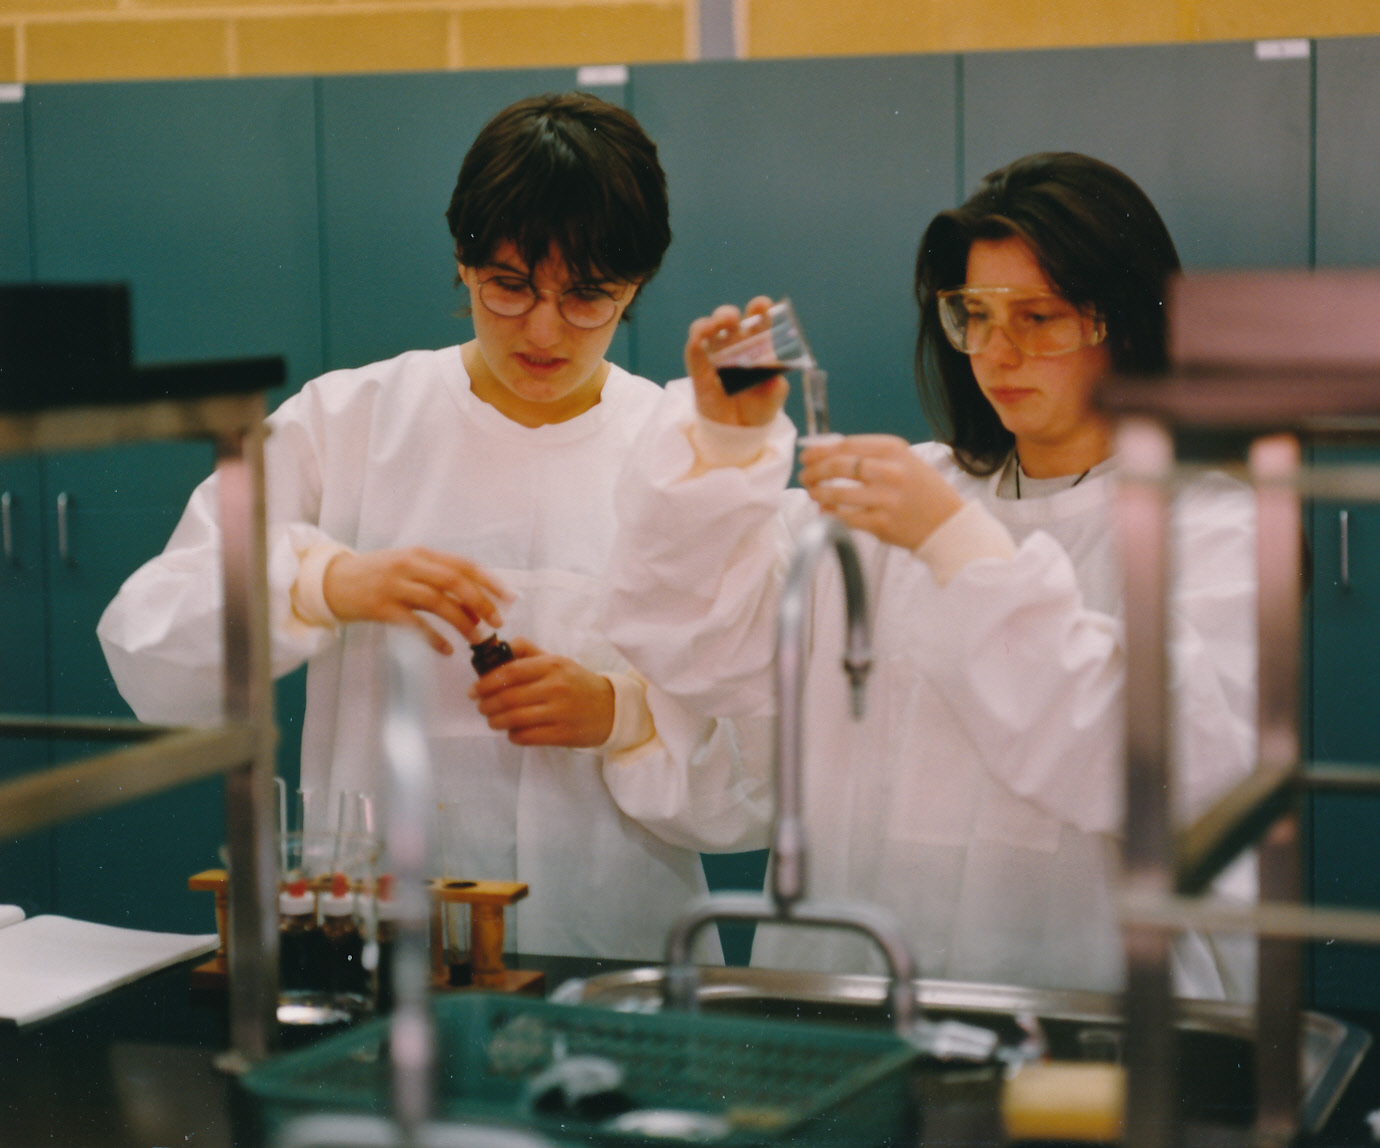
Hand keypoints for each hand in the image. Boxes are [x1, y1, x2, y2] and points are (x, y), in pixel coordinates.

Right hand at [322, 547, 510, 654]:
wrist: (330, 580)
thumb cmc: (376, 575)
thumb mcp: (407, 566)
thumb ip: (437, 577)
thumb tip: (474, 600)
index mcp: (421, 554)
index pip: (463, 565)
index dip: (489, 581)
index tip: (509, 598)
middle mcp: (410, 565)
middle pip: (454, 582)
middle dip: (480, 602)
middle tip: (497, 623)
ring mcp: (394, 585)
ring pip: (437, 602)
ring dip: (462, 622)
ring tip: (477, 640)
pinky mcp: (380, 607)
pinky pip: (414, 624)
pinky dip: (434, 638)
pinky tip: (447, 649)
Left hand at [467, 637, 614, 747]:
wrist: (610, 708)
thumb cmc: (576, 682)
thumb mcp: (556, 661)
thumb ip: (527, 652)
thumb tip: (498, 646)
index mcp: (552, 665)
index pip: (510, 671)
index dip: (486, 682)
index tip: (474, 689)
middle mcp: (555, 687)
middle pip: (509, 697)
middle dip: (487, 705)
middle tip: (481, 707)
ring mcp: (560, 712)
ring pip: (515, 719)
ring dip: (496, 721)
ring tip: (493, 720)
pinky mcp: (562, 734)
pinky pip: (527, 737)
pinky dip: (513, 736)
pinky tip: (512, 732)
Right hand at [684, 297, 790, 426]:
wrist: (739, 433)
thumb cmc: (759, 408)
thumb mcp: (773, 398)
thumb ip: (775, 386)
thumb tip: (774, 376)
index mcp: (757, 346)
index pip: (758, 321)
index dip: (759, 309)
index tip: (762, 305)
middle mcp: (734, 345)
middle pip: (729, 321)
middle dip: (729, 314)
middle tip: (734, 318)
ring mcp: (715, 356)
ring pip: (708, 330)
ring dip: (711, 322)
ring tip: (717, 324)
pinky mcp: (699, 370)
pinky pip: (694, 351)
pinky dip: (696, 340)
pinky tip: (700, 337)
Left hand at [798, 434, 964, 549]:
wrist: (948, 523)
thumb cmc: (921, 490)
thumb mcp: (903, 461)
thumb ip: (870, 455)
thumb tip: (825, 451)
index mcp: (893, 449)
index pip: (845, 445)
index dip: (819, 450)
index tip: (807, 455)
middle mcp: (890, 471)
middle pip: (838, 466)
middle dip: (814, 471)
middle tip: (806, 476)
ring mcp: (886, 498)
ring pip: (836, 492)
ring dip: (817, 492)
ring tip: (812, 492)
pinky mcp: (881, 523)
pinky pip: (844, 517)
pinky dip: (829, 513)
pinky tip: (825, 510)